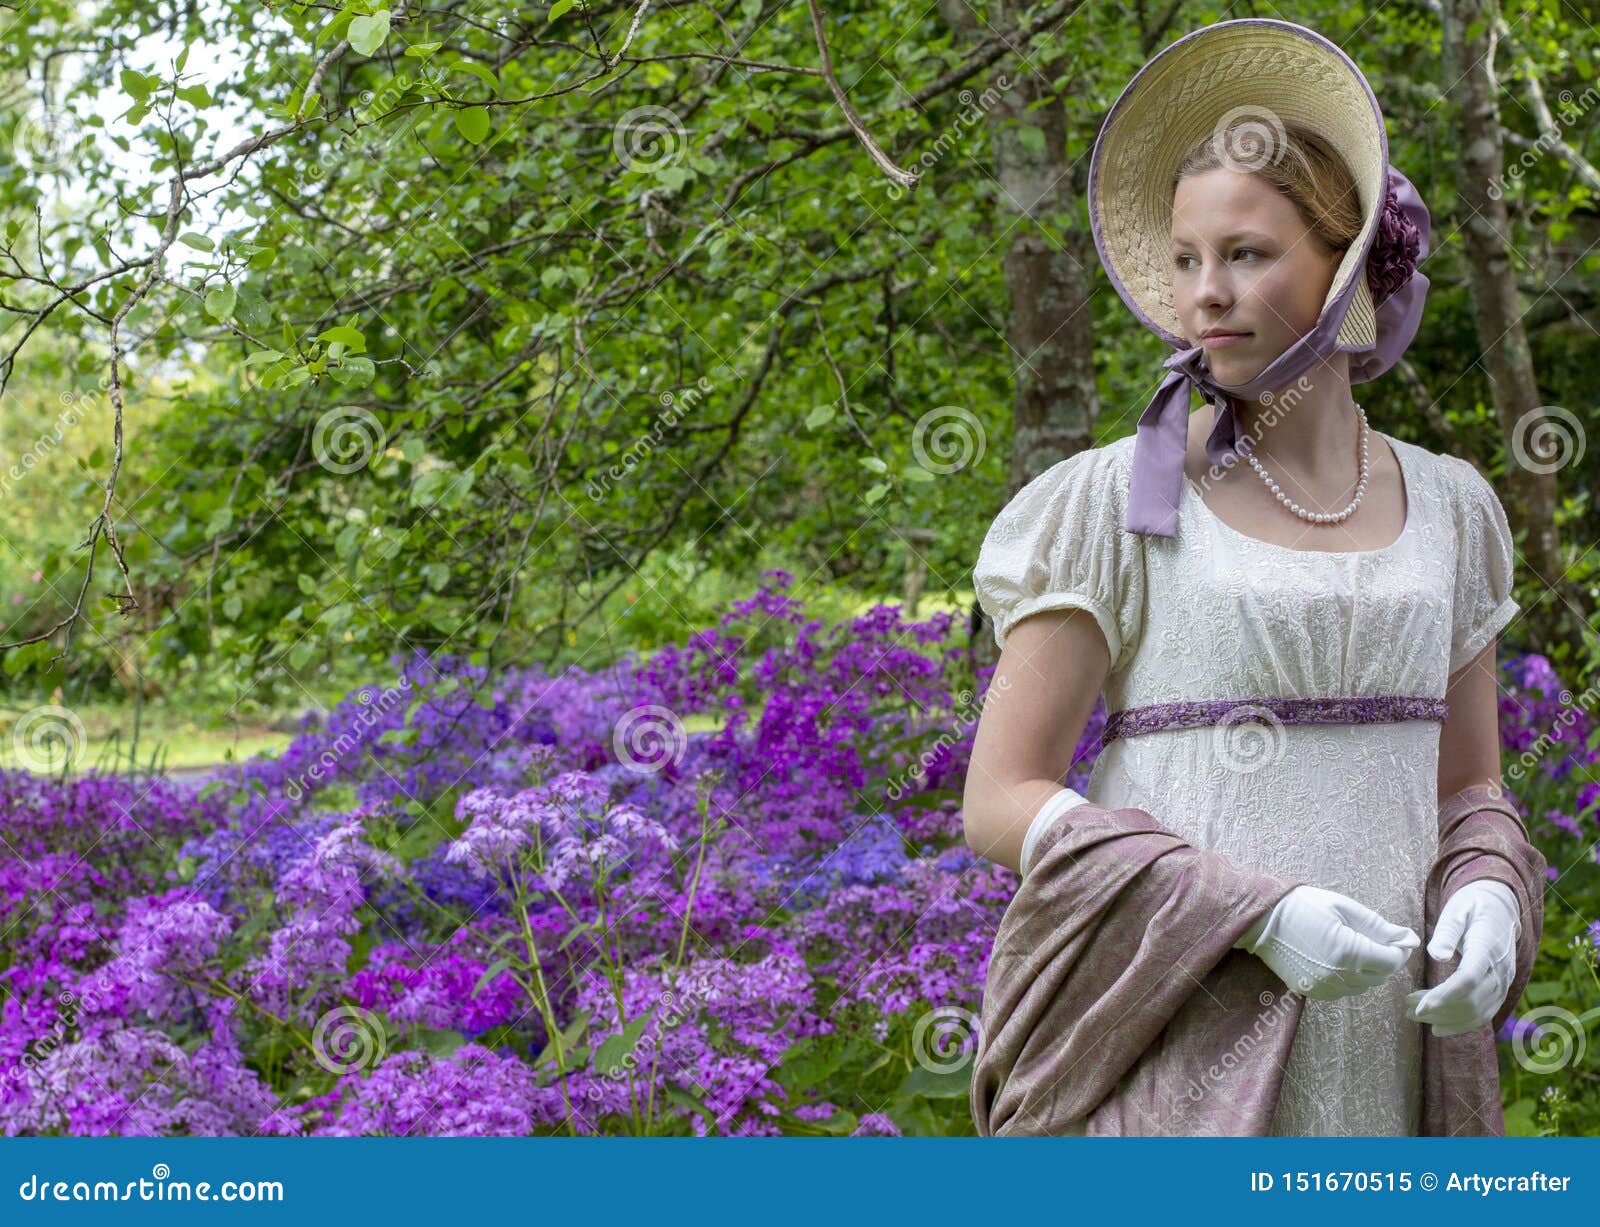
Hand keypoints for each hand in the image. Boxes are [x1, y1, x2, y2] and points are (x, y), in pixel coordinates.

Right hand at [1235, 884, 1419, 1000]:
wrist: (1263, 919)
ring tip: (1355, 948)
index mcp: (1349, 952)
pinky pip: (1344, 991)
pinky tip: (1338, 960)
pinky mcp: (1312, 992)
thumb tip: (1409, 939)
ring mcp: (1324, 987)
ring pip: (1363, 986)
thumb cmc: (1304, 906)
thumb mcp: (1344, 907)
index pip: (1391, 962)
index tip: (1396, 938)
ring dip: (1367, 971)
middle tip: (1376, 941)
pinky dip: (1349, 978)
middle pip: (1380, 977)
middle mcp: (1338, 975)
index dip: (1399, 950)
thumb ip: (1379, 926)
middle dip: (1384, 960)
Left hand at [1407, 879, 1521, 1036]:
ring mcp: (1504, 982)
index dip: (1444, 996)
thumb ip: (1447, 932)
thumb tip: (1437, 956)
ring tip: (1414, 1016)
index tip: (1419, 1008)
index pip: (1468, 980)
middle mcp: (1500, 970)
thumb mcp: (1456, 910)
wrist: (1500, 909)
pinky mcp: (1501, 989)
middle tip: (1407, 1009)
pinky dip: (1462, 1024)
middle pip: (1470, 1000)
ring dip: (1446, 1019)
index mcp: (1488, 949)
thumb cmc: (1472, 907)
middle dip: (1438, 1010)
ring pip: (1477, 1011)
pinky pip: (1485, 1013)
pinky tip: (1438, 1027)